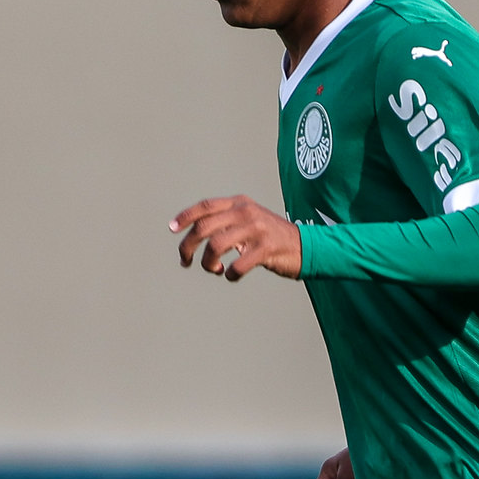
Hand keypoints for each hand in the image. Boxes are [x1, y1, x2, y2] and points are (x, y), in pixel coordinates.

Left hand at [171, 195, 302, 281]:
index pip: (205, 206)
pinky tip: (232, 275)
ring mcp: (256, 230)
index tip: (172, 229)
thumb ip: (226, 222)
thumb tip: (194, 235)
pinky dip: (229, 275)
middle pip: (204, 227)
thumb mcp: (249, 220)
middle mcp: (246, 212)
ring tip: (215, 270)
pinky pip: (237, 266)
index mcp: (239, 204)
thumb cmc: (271, 238)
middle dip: (188, 246)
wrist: (306, 247)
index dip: (185, 217)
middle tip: (185, 261)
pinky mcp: (266, 249)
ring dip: (208, 263)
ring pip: (216, 246)